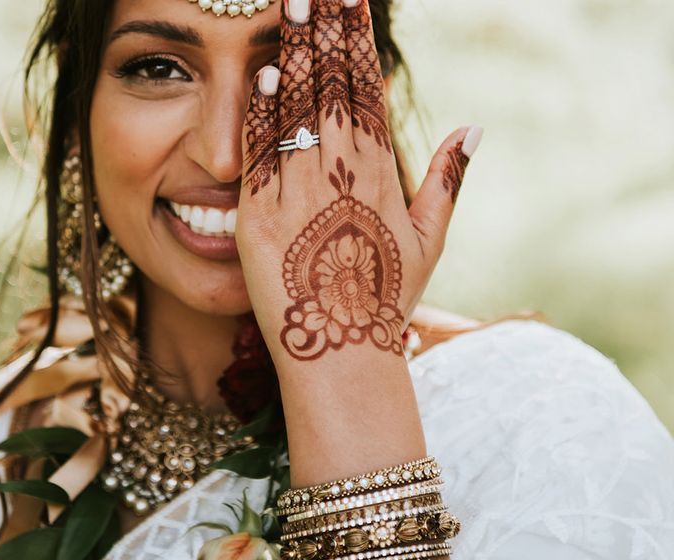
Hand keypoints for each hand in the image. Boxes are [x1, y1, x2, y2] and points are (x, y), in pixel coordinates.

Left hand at [236, 0, 482, 366]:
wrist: (341, 351)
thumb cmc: (385, 299)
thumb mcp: (429, 241)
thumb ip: (449, 179)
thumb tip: (474, 126)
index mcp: (382, 176)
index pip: (368, 94)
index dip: (358, 43)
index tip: (353, 1)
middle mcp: (343, 177)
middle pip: (333, 89)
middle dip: (325, 31)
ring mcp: (300, 196)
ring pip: (299, 112)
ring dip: (296, 53)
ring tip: (292, 4)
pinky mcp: (259, 219)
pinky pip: (261, 156)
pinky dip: (263, 114)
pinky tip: (265, 72)